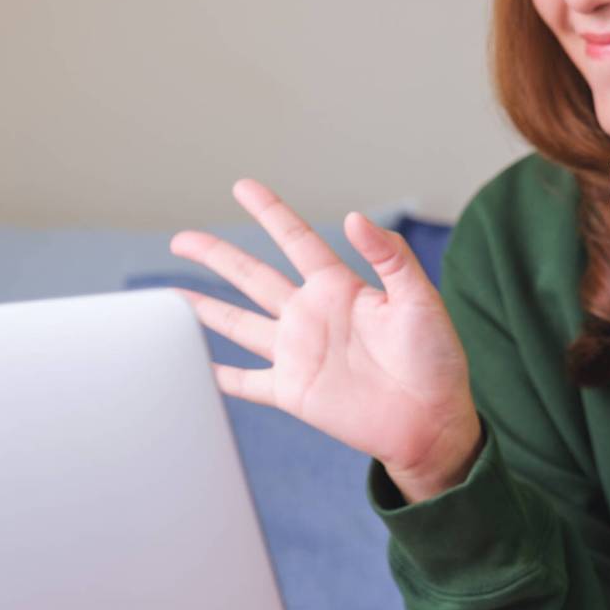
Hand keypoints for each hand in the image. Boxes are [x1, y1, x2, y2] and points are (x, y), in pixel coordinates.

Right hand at [169, 180, 482, 501]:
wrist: (431, 421)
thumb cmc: (435, 360)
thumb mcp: (420, 299)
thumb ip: (390, 258)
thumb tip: (355, 218)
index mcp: (339, 289)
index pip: (295, 241)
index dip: (269, 213)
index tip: (242, 187)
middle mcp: (311, 317)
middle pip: (252, 277)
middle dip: (217, 256)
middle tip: (182, 239)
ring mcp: (298, 355)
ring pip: (239, 324)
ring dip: (206, 310)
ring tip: (174, 296)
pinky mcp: (292, 392)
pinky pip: (247, 382)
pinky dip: (219, 377)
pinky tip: (196, 366)